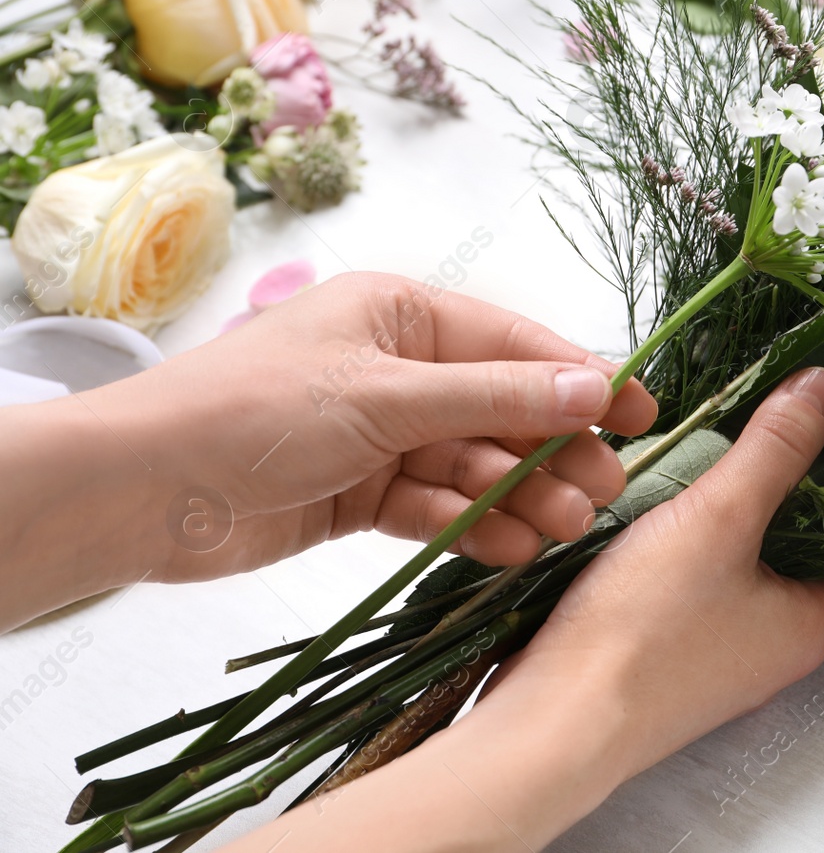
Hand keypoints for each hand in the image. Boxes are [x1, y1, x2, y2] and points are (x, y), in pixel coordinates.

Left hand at [0, 272, 656, 627]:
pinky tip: (506, 547)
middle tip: (605, 490)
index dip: (581, 379)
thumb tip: (597, 390)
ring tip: (562, 528)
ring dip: (518, 495)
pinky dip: (468, 524)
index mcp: (402, 315)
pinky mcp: (361, 492)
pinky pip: (435, 504)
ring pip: (474, 463)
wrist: (141, 489)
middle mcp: (398, 367)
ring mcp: (380, 433)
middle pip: (502, 409)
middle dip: (554, 449)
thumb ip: (496, 398)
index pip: (515, 345)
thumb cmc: (257, 412)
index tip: (644, 413)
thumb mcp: (386, 396)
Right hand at [217, 368, 823, 852]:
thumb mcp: (719, 517)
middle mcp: (775, 646)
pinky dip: (684, 546)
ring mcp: (720, 656)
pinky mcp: (669, 659)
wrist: (552, 720)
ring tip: (707, 450)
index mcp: (813, 621)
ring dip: (724, 514)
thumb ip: (774, 450)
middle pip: (797, 549)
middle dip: (779, 488)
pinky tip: (658, 505)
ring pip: (740, 566)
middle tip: (762, 423)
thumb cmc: (644, 630)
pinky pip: (692, 587)